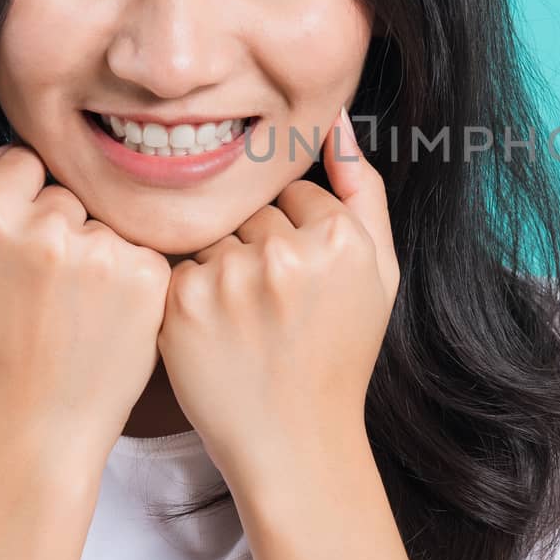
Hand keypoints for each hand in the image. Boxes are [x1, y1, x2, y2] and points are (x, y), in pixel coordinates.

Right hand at [0, 144, 173, 468]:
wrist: (38, 426)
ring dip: (99, 253)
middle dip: (63, 229)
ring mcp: (100, 251)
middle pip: (69, 191)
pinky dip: (132, 277)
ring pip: (107, 220)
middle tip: (48, 294)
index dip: (23, 206)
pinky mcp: (147, 274)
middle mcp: (45, 228)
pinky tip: (108, 318)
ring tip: (77, 310)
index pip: (22, 161)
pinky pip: (142, 247)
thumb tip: (0, 141)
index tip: (22, 255)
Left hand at [158, 105, 400, 487]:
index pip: (299, 192)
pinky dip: (193, 291)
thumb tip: (336, 117)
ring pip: (215, 233)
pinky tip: (216, 330)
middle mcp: (287, 253)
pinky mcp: (184, 304)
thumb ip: (363, 189)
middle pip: (253, 210)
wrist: (295, 441)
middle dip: (258, 245)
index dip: (299, 235)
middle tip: (272, 305)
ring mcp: (232, 278)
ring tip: (245, 319)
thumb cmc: (339, 352)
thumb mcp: (378, 272)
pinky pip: (181, 264)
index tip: (303, 282)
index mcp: (341, 239)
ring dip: (223, 264)